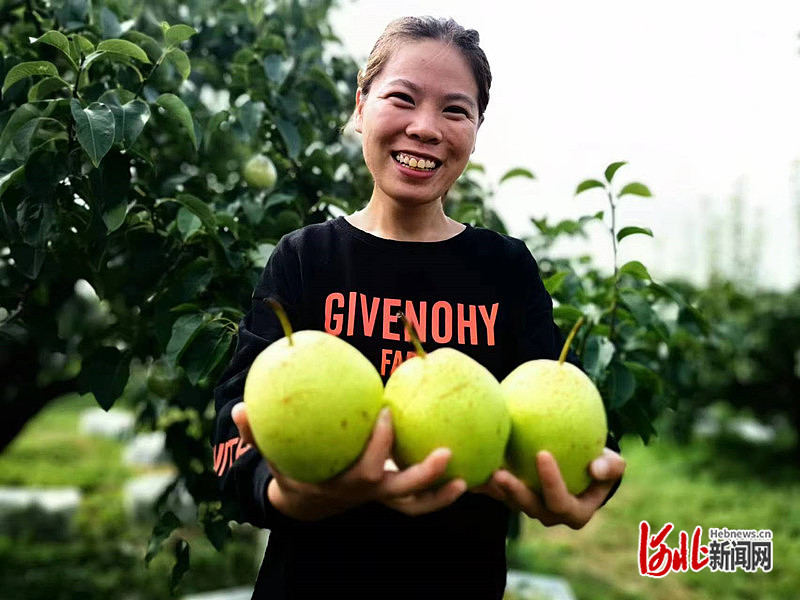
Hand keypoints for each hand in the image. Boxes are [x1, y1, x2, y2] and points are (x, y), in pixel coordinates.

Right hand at [231, 403, 466, 519]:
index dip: (379, 445)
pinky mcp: (391, 494)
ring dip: (439, 494)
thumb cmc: (292, 467)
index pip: (365, 470)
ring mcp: (380, 497)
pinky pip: (418, 500)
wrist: (306, 501)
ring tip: (466, 479)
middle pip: (399, 493)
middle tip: (446, 452)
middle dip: (422, 475)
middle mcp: (366, 494)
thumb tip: (237, 408)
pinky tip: (462, 476)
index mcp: (342, 483)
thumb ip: (256, 434)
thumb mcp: (272, 454)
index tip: (388, 411)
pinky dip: (438, 494)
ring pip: (414, 504)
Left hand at [475, 448, 624, 528]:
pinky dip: (483, 482)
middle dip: (514, 492)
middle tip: (499, 473)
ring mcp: (530, 507)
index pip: (560, 501)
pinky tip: (467, 468)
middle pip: (529, 507)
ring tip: (479, 470)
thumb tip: (596, 467)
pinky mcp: (513, 497)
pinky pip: (496, 492)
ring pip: (508, 501)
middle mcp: (550, 515)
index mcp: (575, 512)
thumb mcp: (614, 464)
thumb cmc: (601, 462)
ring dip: (494, 488)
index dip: (551, 482)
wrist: (582, 465)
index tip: (543, 453)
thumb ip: (611, 467)